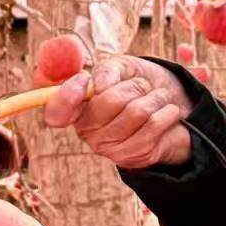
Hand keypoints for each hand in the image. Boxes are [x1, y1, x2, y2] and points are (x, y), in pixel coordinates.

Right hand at [41, 53, 193, 170]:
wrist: (169, 110)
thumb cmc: (138, 88)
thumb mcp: (122, 69)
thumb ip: (107, 70)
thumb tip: (99, 85)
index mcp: (77, 109)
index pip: (56, 112)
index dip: (67, 95)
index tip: (83, 79)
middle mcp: (87, 132)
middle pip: (109, 102)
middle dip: (135, 85)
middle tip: (143, 86)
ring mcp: (110, 148)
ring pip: (136, 112)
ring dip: (156, 98)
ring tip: (159, 98)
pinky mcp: (134, 157)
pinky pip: (154, 126)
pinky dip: (167, 112)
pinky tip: (168, 111)